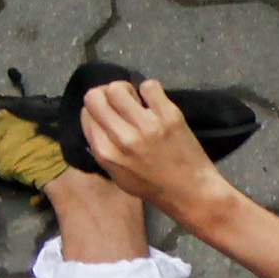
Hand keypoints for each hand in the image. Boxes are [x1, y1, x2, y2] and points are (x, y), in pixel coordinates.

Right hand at [77, 78, 237, 223]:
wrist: (192, 191)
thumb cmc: (153, 186)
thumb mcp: (118, 175)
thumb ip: (104, 149)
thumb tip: (97, 121)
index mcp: (106, 154)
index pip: (87, 114)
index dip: (96, 110)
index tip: (109, 112)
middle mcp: (122, 138)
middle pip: (95, 97)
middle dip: (105, 95)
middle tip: (121, 102)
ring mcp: (146, 125)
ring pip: (118, 88)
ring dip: (126, 89)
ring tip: (137, 100)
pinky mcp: (169, 116)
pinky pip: (149, 86)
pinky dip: (150, 90)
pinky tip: (155, 102)